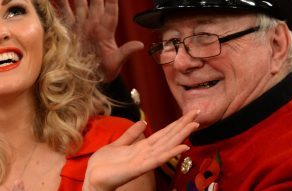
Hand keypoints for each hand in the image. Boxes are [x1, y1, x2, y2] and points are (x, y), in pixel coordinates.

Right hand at [55, 0, 143, 81]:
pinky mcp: (69, 31)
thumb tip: (140, 45)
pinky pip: (66, 15)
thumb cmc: (104, 72)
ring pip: (80, 5)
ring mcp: (81, 27)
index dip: (111, 2)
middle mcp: (93, 26)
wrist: (87, 78)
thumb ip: (125, 53)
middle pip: (95, 4)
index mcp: (105, 33)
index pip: (110, 14)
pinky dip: (62, 5)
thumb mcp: (115, 64)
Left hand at [83, 110, 199, 190]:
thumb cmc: (105, 165)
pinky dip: (170, 152)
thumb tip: (142, 122)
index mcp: (142, 147)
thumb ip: (131, 134)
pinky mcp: (139, 168)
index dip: (176, 123)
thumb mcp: (118, 144)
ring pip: (167, 145)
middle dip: (183, 125)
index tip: (189, 113)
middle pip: (169, 137)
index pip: (163, 133)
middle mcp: (147, 153)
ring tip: (194, 125)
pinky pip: (157, 159)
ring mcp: (145, 160)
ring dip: (181, 135)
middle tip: (197, 112)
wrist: (94, 178)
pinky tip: (183, 147)